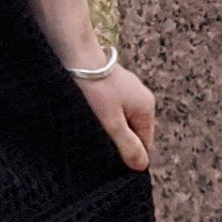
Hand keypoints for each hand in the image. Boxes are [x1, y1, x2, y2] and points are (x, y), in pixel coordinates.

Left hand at [71, 58, 154, 172]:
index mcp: (146, 107)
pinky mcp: (111, 84)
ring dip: (108, 127)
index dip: (130, 154)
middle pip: (133, 131)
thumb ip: (128, 145)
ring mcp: (127, 89)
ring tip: (91, 128)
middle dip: (118, 140)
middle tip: (98, 143)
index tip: (111, 159)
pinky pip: (111, 107)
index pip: (145, 143)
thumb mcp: (112, 122)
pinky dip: (101, 114)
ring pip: (120, 119)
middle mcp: (140, 97)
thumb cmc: (94, 89)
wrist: (75, 55)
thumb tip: (142, 166)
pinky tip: (88, 115)